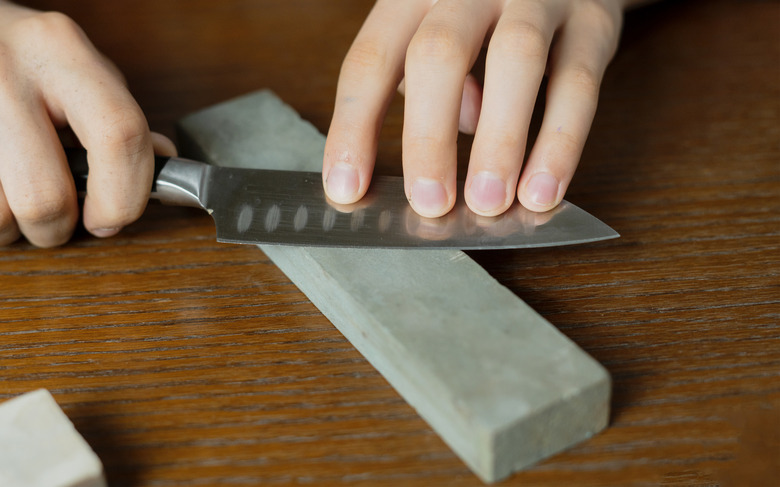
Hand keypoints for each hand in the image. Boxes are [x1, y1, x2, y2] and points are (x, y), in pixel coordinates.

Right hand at [0, 2, 174, 246]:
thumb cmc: (23, 57)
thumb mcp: (78, 67)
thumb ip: (118, 116)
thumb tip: (162, 161)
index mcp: (61, 50)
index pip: (119, 135)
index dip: (124, 196)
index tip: (112, 218)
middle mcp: (8, 73)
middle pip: (44, 197)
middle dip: (58, 227)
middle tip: (60, 218)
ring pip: (0, 215)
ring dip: (14, 225)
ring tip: (17, 195)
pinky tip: (0, 188)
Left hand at [324, 0, 633, 217]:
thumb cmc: (486, 13)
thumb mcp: (440, 34)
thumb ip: (430, 83)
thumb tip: (443, 142)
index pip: (372, 60)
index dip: (354, 127)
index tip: (346, 189)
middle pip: (439, 54)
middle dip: (429, 137)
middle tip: (430, 204)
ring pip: (515, 61)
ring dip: (500, 140)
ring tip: (489, 203)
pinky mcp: (594, 20)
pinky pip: (578, 82)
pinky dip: (561, 142)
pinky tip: (543, 190)